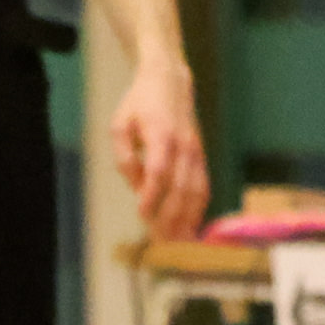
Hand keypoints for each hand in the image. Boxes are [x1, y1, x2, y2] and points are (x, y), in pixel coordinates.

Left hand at [113, 54, 208, 241]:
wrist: (170, 81)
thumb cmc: (139, 104)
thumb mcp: (120, 124)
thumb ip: (125, 155)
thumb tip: (135, 185)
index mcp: (162, 135)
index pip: (160, 171)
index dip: (152, 195)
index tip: (141, 215)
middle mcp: (184, 145)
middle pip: (181, 187)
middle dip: (171, 216)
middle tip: (161, 242)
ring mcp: (196, 151)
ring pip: (196, 190)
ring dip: (188, 218)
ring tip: (178, 242)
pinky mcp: (201, 156)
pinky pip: (204, 186)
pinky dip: (199, 208)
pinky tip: (192, 226)